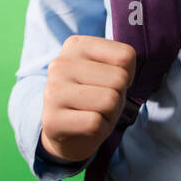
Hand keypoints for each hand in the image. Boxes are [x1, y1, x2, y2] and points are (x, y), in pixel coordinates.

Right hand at [41, 35, 136, 163]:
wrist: (67, 135)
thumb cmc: (94, 99)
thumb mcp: (108, 73)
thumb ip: (119, 63)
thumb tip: (125, 71)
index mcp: (76, 45)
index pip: (125, 55)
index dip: (128, 75)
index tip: (112, 82)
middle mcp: (60, 64)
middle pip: (119, 78)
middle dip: (118, 97)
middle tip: (101, 103)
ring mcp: (53, 91)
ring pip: (109, 101)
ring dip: (110, 114)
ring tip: (95, 114)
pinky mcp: (51, 119)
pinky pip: (95, 122)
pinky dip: (100, 129)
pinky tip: (86, 127)